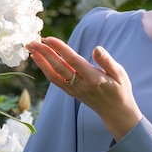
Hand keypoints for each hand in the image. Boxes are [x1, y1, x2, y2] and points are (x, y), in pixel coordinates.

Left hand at [27, 37, 141, 139]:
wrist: (115, 112)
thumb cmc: (120, 90)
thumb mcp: (120, 74)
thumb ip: (107, 61)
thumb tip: (96, 48)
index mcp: (94, 79)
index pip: (73, 61)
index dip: (60, 49)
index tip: (49, 38)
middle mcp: (81, 85)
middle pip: (58, 67)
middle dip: (44, 53)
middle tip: (31, 41)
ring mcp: (74, 90)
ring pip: (53, 74)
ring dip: (40, 61)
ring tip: (31, 47)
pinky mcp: (70, 92)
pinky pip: (54, 80)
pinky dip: (44, 68)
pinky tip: (39, 59)